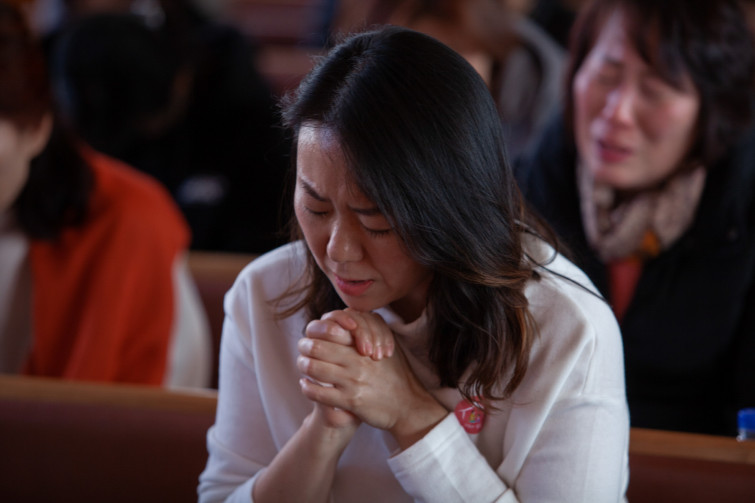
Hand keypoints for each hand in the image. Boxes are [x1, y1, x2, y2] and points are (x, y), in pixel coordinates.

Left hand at [298, 310, 446, 446]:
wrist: (408, 404)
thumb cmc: (397, 373)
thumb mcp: (388, 344)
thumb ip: (370, 329)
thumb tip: (350, 316)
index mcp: (363, 346)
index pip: (329, 330)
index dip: (316, 331)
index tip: (313, 335)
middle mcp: (356, 361)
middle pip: (316, 347)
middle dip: (304, 347)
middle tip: (303, 349)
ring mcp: (352, 382)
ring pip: (312, 368)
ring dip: (303, 366)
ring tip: (303, 365)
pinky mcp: (350, 401)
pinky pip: (318, 393)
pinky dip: (307, 387)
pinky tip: (306, 384)